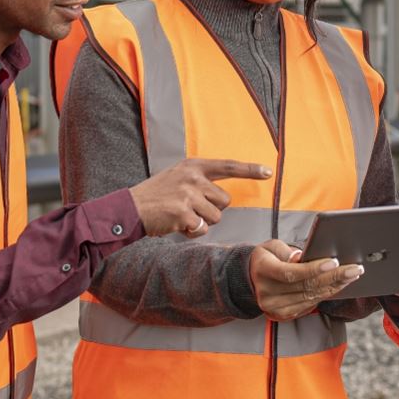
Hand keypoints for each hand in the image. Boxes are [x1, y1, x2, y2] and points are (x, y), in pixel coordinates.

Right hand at [128, 158, 271, 237]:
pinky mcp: (184, 213)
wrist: (130, 208)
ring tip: (181, 217)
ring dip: (202, 222)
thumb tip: (223, 198)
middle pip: (225, 201)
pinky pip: (203, 229)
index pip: (228, 165)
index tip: (268, 172)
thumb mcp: (177, 178)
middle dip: (211, 209)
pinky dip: (192, 232)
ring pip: (216, 217)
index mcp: (193, 166)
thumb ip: (198, 182)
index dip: (250, 170)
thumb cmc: (155, 196)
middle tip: (188, 208)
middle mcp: (192, 177)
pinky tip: (177, 225)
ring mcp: (188, 194)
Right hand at [249, 239, 364, 320]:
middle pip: (306, 286)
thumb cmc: (266, 258)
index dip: (313, 268)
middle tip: (355, 269)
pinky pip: (310, 305)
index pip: (291, 273)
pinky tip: (338, 285)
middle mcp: (267, 293)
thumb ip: (286, 251)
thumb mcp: (271, 247)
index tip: (334, 262)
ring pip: (311, 297)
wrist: (251, 279)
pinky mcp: (283, 315)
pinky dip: (326, 295)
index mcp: (263, 271)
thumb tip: (300, 258)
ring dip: (334, 286)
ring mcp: (274, 307)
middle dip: (334, 277)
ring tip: (352, 276)